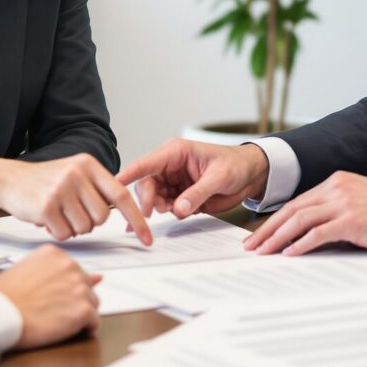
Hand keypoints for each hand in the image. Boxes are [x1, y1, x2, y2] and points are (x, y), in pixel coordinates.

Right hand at [0, 154, 151, 244]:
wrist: (9, 180)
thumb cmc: (45, 181)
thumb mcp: (75, 173)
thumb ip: (98, 188)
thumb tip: (124, 213)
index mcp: (89, 165)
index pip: (122, 195)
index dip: (137, 218)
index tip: (147, 237)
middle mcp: (77, 174)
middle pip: (102, 217)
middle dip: (90, 221)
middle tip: (73, 212)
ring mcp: (61, 189)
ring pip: (85, 228)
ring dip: (73, 227)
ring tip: (59, 213)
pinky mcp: (46, 206)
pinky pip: (65, 233)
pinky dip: (58, 232)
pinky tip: (48, 218)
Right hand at [0, 246, 101, 349]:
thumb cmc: (5, 297)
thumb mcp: (28, 272)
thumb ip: (59, 272)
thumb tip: (97, 277)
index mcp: (55, 254)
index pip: (75, 271)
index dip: (64, 289)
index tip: (53, 297)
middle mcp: (70, 266)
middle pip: (86, 286)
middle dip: (74, 300)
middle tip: (53, 311)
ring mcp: (78, 287)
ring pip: (93, 304)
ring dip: (79, 314)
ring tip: (57, 320)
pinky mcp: (82, 310)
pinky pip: (95, 323)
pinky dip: (84, 329)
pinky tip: (66, 330)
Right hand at [117, 138, 268, 218]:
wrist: (251, 175)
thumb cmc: (236, 165)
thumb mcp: (219, 177)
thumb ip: (197, 193)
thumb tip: (178, 209)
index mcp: (175, 152)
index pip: (146, 163)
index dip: (129, 174)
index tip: (115, 184)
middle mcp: (169, 166)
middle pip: (145, 184)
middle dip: (147, 199)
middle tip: (151, 214)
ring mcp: (173, 181)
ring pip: (153, 197)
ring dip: (159, 208)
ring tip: (176, 211)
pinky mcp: (179, 195)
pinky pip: (165, 206)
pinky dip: (167, 213)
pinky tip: (175, 215)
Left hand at [244, 172, 366, 255]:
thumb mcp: (360, 204)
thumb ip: (335, 213)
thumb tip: (311, 235)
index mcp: (337, 182)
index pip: (297, 202)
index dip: (275, 219)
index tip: (260, 234)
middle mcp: (337, 188)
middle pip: (292, 210)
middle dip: (268, 230)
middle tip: (252, 246)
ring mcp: (344, 202)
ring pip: (300, 220)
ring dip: (278, 238)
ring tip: (264, 253)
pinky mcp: (352, 220)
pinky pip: (319, 233)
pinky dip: (301, 244)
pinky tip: (289, 254)